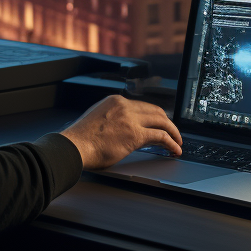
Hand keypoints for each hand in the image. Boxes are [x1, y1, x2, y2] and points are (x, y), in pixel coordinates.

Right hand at [61, 95, 181, 170]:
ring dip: (173, 132)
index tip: (159, 124)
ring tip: (177, 142)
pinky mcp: (135, 134)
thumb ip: (111, 119)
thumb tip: (120, 129)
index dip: (153, 116)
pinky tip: (174, 149)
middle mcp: (124, 106)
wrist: (73, 146)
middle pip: (155, 111)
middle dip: (167, 122)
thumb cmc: (80, 139)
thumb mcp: (97, 119)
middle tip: (173, 133)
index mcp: (114, 101)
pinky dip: (171, 143)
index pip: (141, 106)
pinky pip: (161, 136)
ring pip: (161, 121)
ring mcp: (131, 119)